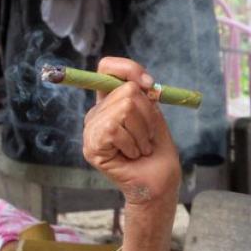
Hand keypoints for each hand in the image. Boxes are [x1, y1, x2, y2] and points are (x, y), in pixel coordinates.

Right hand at [82, 57, 181, 210]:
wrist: (159, 183)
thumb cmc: (157, 152)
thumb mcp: (153, 115)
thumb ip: (143, 95)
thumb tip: (139, 83)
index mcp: (111, 102)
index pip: (107, 67)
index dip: (128, 69)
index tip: (150, 85)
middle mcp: (97, 113)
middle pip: (126, 90)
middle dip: (148, 115)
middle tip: (148, 138)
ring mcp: (91, 130)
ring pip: (125, 108)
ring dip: (142, 133)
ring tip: (140, 149)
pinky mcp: (91, 146)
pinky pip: (116, 128)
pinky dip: (133, 144)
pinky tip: (132, 157)